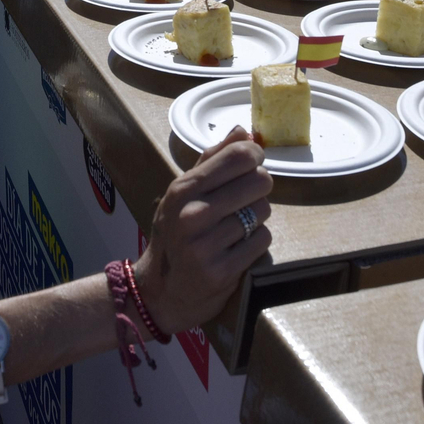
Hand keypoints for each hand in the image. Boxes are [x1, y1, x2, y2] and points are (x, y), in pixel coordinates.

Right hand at [133, 128, 271, 335]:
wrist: (160, 292)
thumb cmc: (174, 235)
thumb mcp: (182, 193)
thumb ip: (212, 160)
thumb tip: (242, 131)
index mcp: (183, 189)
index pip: (239, 156)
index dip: (255, 156)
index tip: (251, 163)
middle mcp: (193, 214)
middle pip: (259, 182)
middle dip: (259, 187)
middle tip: (246, 198)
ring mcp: (207, 245)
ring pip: (263, 212)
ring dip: (257, 217)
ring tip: (237, 225)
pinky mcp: (222, 272)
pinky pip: (261, 240)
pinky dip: (256, 241)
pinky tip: (238, 246)